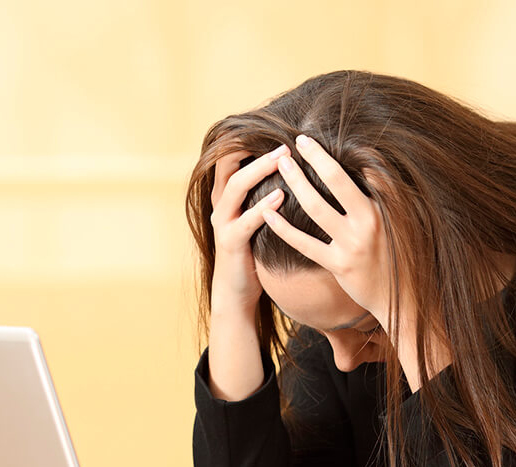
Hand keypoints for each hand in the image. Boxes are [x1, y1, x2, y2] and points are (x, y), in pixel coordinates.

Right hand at [209, 145, 288, 313]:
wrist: (237, 290)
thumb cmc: (254, 250)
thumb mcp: (258, 216)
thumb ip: (267, 192)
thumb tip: (294, 166)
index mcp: (227, 195)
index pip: (230, 157)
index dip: (248, 139)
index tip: (276, 127)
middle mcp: (220, 204)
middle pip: (230, 165)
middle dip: (256, 149)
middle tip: (285, 140)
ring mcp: (223, 223)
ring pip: (235, 187)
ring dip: (259, 170)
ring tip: (283, 159)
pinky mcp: (230, 242)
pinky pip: (245, 221)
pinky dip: (263, 207)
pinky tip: (281, 197)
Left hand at [263, 135, 447, 389]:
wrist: (406, 299)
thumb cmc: (402, 257)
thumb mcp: (401, 222)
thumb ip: (385, 197)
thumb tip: (369, 168)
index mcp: (388, 208)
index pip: (367, 169)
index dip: (346, 150)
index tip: (327, 134)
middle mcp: (370, 222)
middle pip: (337, 181)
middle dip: (317, 157)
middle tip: (300, 140)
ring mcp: (352, 244)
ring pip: (317, 207)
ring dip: (297, 183)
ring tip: (282, 164)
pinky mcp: (337, 265)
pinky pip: (304, 243)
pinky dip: (283, 227)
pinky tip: (268, 212)